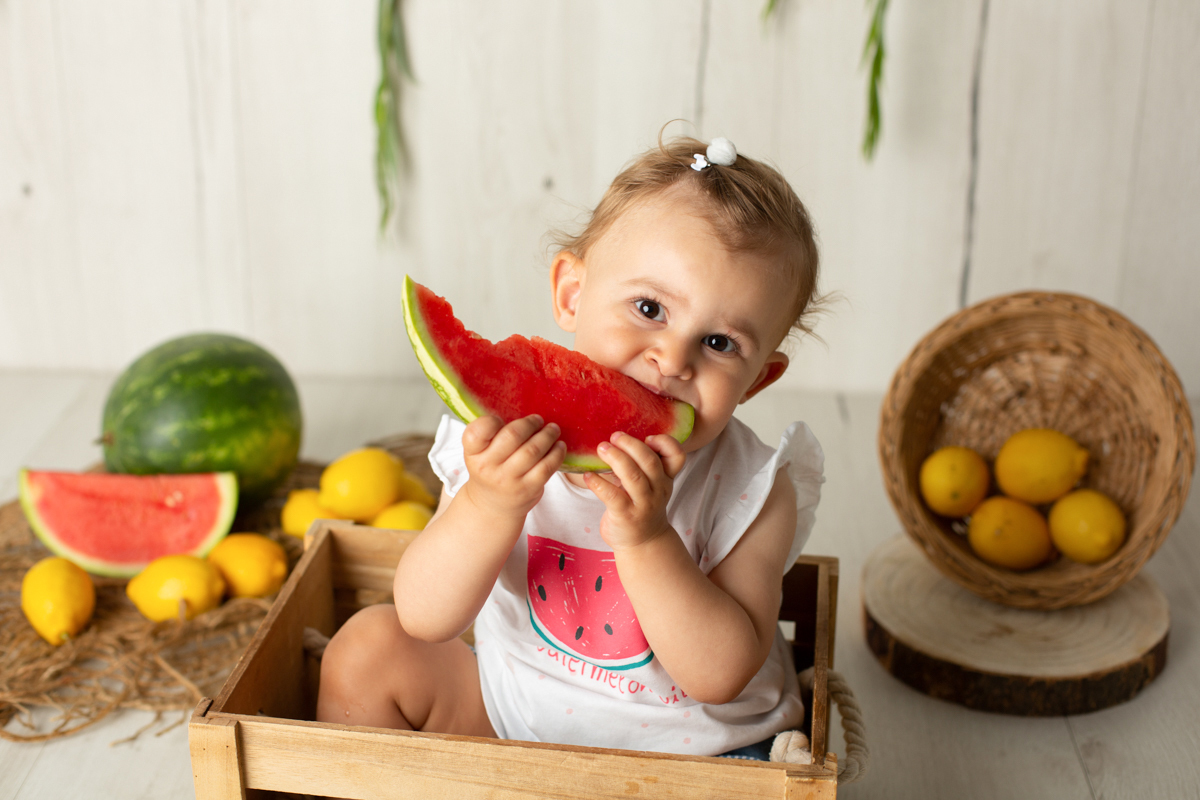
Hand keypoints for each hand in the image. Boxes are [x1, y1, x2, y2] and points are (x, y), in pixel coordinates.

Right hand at [461, 415, 564, 518]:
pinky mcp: (528, 489)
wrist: (493, 505)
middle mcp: (487, 467)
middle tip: (538, 420)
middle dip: (529, 424)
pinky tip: (559, 446)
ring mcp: (508, 480)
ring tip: (553, 429)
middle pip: (512, 436)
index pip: (477, 431)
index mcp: (473, 453)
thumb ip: (492, 433)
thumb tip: (521, 405)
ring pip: (532, 451)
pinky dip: (556, 453)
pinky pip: (546, 467)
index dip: (491, 421)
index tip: (502, 419)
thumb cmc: (490, 468)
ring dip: (547, 436)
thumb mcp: (480, 452)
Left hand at [585, 432, 686, 550]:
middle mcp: (658, 490)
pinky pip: (612, 496)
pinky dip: (598, 483)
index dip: (665, 443)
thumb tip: (620, 437)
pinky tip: (588, 476)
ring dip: (616, 458)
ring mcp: (643, 504)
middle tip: (613, 436)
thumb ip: (645, 465)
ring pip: (633, 476)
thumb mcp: (652, 486)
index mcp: (666, 479)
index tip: (647, 437)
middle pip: (650, 462)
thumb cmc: (642, 506)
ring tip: (601, 448)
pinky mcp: (626, 516)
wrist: (643, 543)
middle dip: (631, 445)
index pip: (677, 457)